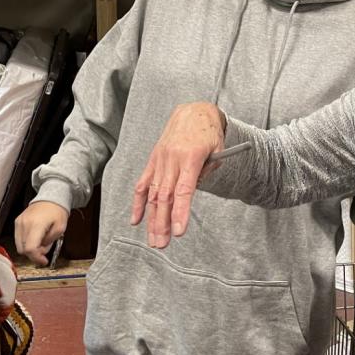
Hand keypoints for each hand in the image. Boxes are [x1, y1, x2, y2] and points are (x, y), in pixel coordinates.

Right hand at [14, 201, 69, 265]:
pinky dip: (26, 242)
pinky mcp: (17, 222)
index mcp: (36, 225)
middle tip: (45, 248)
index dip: (36, 258)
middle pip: (23, 249)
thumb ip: (50, 242)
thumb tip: (40, 251)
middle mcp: (24, 224)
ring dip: (30, 248)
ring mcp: (19, 223)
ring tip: (41, 240)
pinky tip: (35, 237)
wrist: (50, 198)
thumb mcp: (60, 228)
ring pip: (19, 246)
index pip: (30, 248)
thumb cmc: (57, 211)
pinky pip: (18, 238)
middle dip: (34, 253)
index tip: (43, 261)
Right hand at [130, 103, 225, 248]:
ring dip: (152, 218)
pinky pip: (143, 182)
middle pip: (166, 196)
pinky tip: (136, 219)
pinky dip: (138, 202)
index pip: (184, 191)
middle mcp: (172, 159)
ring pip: (153, 193)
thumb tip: (190, 194)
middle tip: (161, 244)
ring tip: (153, 239)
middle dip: (163, 223)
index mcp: (191, 157)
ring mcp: (160, 159)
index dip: (181, 213)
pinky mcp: (154, 159)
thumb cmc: (209, 132)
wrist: (193, 111)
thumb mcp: (218, 150)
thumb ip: (207, 172)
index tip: (179, 232)